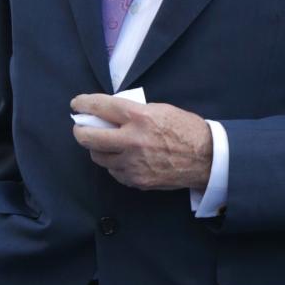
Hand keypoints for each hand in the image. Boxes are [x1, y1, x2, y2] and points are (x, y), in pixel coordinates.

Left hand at [71, 94, 212, 189]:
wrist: (207, 158)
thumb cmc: (186, 130)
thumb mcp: (160, 110)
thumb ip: (133, 111)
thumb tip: (109, 114)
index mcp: (139, 117)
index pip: (100, 107)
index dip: (83, 104)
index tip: (77, 104)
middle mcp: (133, 140)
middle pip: (88, 138)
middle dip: (80, 131)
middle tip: (81, 128)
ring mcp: (134, 163)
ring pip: (99, 157)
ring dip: (98, 149)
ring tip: (105, 144)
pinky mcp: (137, 180)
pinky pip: (114, 172)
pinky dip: (115, 164)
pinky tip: (123, 158)